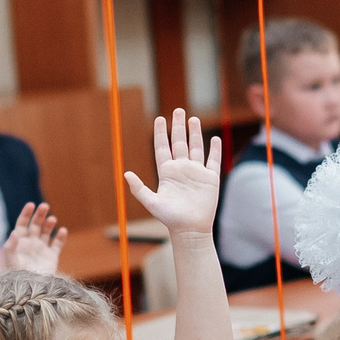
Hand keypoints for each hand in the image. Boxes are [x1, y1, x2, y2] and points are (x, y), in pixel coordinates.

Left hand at [0, 202, 65, 273]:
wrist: (29, 290)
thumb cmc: (16, 275)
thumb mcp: (10, 260)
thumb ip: (11, 246)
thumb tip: (14, 232)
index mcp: (19, 242)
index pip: (22, 223)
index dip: (26, 213)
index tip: (31, 205)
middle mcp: (30, 243)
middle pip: (35, 225)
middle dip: (40, 215)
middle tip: (45, 206)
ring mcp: (41, 249)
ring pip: (46, 232)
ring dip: (49, 224)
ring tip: (52, 220)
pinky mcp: (51, 257)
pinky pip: (57, 244)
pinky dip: (61, 237)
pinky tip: (62, 231)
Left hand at [123, 110, 221, 238]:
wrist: (190, 229)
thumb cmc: (170, 218)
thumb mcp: (152, 202)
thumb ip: (139, 188)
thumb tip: (125, 174)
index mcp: (167, 172)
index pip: (163, 147)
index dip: (161, 133)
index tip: (160, 118)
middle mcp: (181, 169)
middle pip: (179, 142)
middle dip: (178, 126)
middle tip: (178, 110)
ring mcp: (196, 173)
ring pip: (196, 147)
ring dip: (195, 133)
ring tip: (194, 118)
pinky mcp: (210, 178)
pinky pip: (213, 160)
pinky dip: (214, 149)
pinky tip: (214, 139)